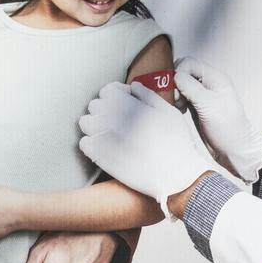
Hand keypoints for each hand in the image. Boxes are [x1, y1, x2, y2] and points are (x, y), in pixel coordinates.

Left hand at [77, 83, 219, 214]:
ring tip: (109, 135)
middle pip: (94, 106)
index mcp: (129, 104)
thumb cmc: (177, 143)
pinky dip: (91, 144)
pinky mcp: (100, 156)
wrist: (176, 175)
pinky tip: (105, 149)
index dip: (114, 97)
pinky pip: (85, 143)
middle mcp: (113, 117)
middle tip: (118, 123)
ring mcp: (105, 136)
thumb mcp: (169, 112)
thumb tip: (133, 87)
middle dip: (104, 111)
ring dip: (94, 126)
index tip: (122, 107)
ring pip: (85, 123)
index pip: (107, 91)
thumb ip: (148, 95)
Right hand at [172, 56, 261, 181]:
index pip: (189, 63)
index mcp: (215, 78)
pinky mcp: (198, 105)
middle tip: (177, 99)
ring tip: (180, 106)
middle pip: (183, 71)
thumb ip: (191, 87)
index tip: (176, 91)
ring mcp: (203, 94)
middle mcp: (209, 83)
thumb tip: (175, 75)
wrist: (235, 150)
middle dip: (174, 83)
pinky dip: (177, 100)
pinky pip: (182, 95)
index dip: (178, 73)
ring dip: (175, 92)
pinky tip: (181, 110)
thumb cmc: (227, 128)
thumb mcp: (208, 105)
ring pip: (181, 84)